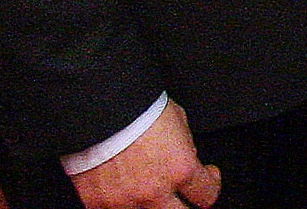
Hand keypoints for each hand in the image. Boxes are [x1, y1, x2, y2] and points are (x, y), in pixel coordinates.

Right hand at [68, 101, 216, 208]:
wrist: (98, 108)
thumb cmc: (138, 108)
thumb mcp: (178, 120)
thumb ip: (185, 146)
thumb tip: (187, 158)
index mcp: (181, 170)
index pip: (207, 195)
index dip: (210, 184)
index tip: (206, 177)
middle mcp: (154, 191)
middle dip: (183, 204)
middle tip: (180, 193)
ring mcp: (125, 201)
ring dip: (148, 202)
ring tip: (142, 183)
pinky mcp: (96, 203)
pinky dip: (119, 202)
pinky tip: (118, 186)